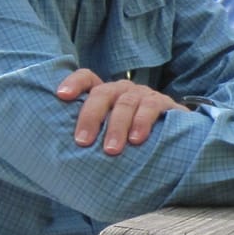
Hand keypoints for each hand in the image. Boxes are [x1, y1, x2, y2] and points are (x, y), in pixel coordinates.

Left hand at [57, 68, 184, 153]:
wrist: (175, 138)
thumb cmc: (131, 138)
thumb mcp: (109, 132)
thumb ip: (92, 135)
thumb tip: (58, 156)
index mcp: (106, 94)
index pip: (88, 78)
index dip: (74, 83)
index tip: (61, 96)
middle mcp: (123, 90)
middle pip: (103, 93)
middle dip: (91, 116)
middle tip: (83, 141)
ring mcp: (143, 94)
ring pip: (125, 103)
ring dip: (116, 127)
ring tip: (110, 150)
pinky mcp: (163, 103)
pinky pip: (150, 108)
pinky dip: (142, 123)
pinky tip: (136, 140)